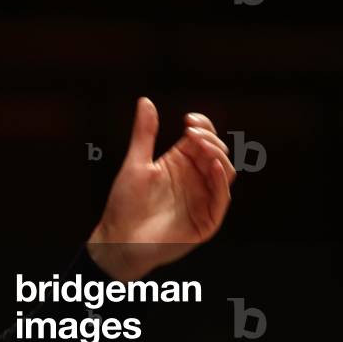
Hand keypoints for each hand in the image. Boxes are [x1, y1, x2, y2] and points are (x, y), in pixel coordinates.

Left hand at [87, 97, 235, 279]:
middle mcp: (194, 180)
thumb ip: (144, 134)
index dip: (202, 127)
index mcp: (180, 164)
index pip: (202, 140)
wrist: (119, 240)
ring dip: (217, 155)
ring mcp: (202, 199)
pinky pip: (221, 198)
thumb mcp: (135, 163)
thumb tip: (145, 101)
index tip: (189, 119)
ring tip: (201, 144)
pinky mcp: (206, 220)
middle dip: (209, 138)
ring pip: (223, 172)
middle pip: (216, 153)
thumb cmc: (124, 204)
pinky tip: (210, 165)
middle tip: (192, 132)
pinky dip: (219, 181)